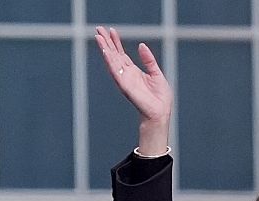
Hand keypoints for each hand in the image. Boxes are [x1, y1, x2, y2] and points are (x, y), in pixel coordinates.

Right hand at [95, 26, 171, 154]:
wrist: (160, 112)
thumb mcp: (156, 73)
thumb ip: (148, 60)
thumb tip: (142, 45)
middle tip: (98, 29)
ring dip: (104, 49)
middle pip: (114, 55)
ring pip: (112, 61)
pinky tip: (106, 52)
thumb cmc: (159, 97)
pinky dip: (110, 61)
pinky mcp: (125, 86)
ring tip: (98, 37)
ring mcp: (124, 80)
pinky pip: (116, 71)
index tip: (111, 30)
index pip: (121, 54)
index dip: (116, 42)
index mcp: (133, 71)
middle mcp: (126, 74)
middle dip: (106, 42)